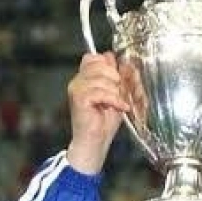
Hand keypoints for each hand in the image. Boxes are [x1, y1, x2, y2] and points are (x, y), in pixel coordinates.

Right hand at [66, 53, 129, 174]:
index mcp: (85, 77)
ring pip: (103, 78)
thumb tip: (124, 63)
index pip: (97, 57)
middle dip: (117, 78)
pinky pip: (102, 91)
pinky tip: (121, 108)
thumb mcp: (116, 95)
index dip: (112, 66)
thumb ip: (118, 78)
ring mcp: (77, 88)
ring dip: (116, 92)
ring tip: (120, 104)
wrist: (95, 143)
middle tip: (123, 94)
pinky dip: (115, 100)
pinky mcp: (79, 98)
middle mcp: (78, 80)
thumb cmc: (104, 123)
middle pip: (101, 64)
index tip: (121, 80)